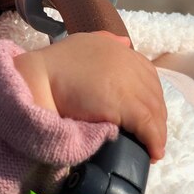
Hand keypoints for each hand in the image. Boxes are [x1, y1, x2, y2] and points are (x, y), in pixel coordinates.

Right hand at [14, 32, 166, 160]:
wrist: (37, 79)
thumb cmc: (53, 66)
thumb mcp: (81, 43)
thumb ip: (104, 42)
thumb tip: (125, 42)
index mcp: (117, 47)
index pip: (147, 73)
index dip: (150, 95)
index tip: (147, 113)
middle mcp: (126, 61)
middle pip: (154, 92)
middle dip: (156, 115)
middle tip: (151, 135)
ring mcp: (127, 81)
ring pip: (154, 111)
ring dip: (157, 132)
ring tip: (152, 148)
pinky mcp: (124, 103)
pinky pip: (148, 126)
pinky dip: (154, 140)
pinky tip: (152, 152)